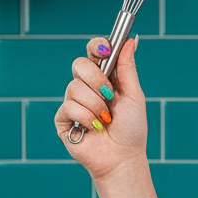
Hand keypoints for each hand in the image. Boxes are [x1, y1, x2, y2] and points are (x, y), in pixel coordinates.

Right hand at [54, 36, 147, 180]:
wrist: (123, 158)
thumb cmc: (132, 129)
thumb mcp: (134, 95)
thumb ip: (128, 68)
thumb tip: (132, 40)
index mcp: (105, 78)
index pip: (93, 53)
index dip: (96, 46)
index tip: (105, 49)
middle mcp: (87, 87)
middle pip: (79, 64)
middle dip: (97, 79)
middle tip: (109, 95)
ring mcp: (73, 101)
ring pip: (75, 87)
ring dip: (96, 106)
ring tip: (105, 120)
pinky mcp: (63, 118)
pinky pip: (69, 106)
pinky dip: (86, 118)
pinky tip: (94, 128)